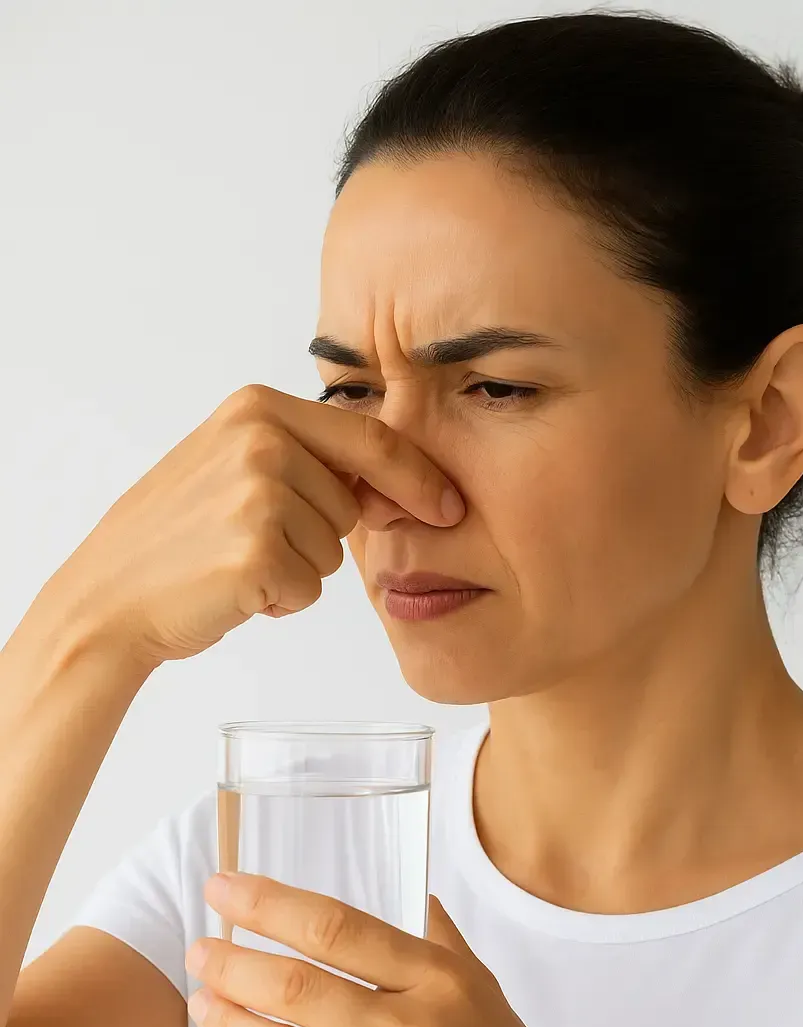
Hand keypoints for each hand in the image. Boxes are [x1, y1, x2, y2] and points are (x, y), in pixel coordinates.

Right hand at [45, 383, 464, 668]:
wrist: (110, 596)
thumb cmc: (176, 539)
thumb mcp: (234, 466)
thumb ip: (306, 458)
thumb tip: (395, 482)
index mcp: (257, 407)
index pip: (369, 436)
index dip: (417, 475)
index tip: (449, 504)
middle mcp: (260, 441)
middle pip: (353, 503)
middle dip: (319, 535)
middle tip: (251, 540)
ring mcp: (259, 494)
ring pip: (334, 551)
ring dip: (297, 570)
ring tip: (236, 562)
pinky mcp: (257, 551)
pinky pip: (310, 589)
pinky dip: (280, 601)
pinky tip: (233, 589)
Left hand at [185, 872, 609, 1026]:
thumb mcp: (489, 997)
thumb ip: (442, 944)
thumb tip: (411, 893)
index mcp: (443, 984)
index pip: (338, 928)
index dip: (269, 904)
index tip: (222, 889)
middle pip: (298, 986)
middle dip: (233, 963)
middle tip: (201, 953)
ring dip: (228, 1022)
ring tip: (202, 1004)